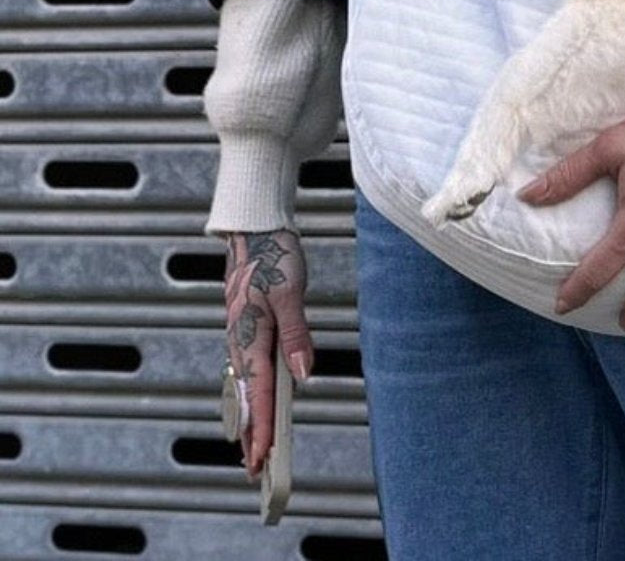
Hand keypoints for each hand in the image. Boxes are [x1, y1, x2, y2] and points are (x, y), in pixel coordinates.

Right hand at [222, 229, 313, 478]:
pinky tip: (255, 406)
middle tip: (256, 473)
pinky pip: (247, 372)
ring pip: (245, 388)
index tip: (262, 458)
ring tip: (255, 451)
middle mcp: (241, 343)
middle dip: (251, 435)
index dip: (261, 428)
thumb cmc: (274, 257)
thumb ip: (295, 334)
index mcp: (249, 338)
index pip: (258, 394)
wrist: (254, 233)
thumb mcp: (290, 293)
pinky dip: (251, 396)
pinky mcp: (246, 331)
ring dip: (250, 419)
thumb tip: (303, 373)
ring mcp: (241, 338)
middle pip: (247, 399)